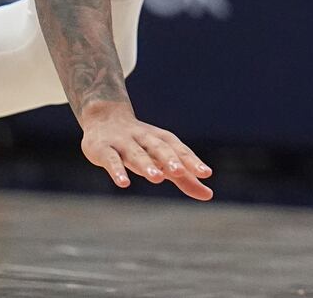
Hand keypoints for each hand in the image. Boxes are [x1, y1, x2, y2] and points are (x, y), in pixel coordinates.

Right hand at [79, 103, 213, 200]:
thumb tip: (209, 195)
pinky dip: (118, 170)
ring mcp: (123, 143)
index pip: (179, 149)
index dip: (192, 161)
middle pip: (160, 148)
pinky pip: (111, 160)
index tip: (206, 173)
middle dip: (171, 159)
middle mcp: (145, 139)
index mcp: (161, 140)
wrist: (104, 117)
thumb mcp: (163, 159)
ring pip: (137, 153)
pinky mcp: (103, 149)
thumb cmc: (141, 144)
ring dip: (147, 164)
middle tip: (181, 171)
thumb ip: (184, 178)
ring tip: (158, 178)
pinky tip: (124, 183)